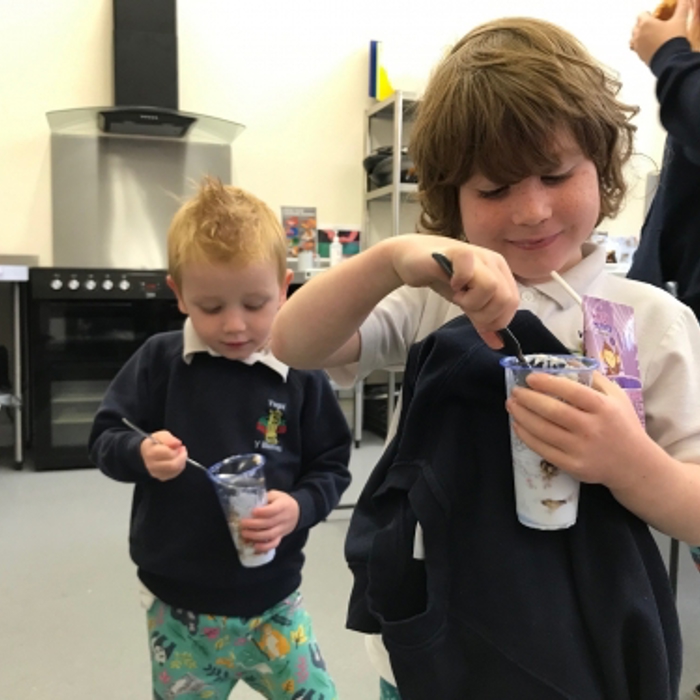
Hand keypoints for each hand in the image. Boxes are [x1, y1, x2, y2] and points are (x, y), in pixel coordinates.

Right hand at [140, 430, 187, 480]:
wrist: (146, 452)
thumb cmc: (155, 443)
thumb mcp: (161, 435)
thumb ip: (168, 438)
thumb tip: (177, 444)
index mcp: (150, 453)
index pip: (168, 454)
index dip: (176, 449)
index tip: (179, 445)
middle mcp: (152, 465)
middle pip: (173, 465)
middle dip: (182, 457)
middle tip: (182, 450)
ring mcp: (156, 473)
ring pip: (175, 470)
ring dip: (182, 461)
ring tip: (180, 454)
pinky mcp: (161, 477)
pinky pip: (174, 474)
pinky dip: (179, 467)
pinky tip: (178, 460)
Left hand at [238, 490, 299, 552]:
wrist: (297, 512)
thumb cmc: (282, 502)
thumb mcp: (276, 495)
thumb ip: (265, 497)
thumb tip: (250, 502)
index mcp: (283, 505)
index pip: (273, 510)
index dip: (262, 512)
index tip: (252, 511)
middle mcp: (283, 518)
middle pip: (269, 523)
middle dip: (254, 524)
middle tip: (243, 523)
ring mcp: (282, 529)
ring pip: (270, 535)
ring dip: (256, 536)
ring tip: (244, 534)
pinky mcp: (281, 537)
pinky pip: (273, 544)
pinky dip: (264, 547)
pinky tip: (255, 547)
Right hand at [389, 234, 519, 348]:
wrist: (415, 258)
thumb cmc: (443, 277)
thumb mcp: (468, 303)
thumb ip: (483, 321)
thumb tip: (498, 344)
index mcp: (500, 272)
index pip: (513, 303)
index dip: (496, 319)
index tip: (476, 318)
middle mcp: (492, 262)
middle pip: (505, 299)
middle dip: (484, 314)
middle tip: (465, 307)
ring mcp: (477, 255)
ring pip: (492, 288)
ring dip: (471, 301)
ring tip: (457, 295)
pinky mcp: (458, 252)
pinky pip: (469, 270)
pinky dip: (460, 283)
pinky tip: (452, 283)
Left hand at [505, 371, 652, 490]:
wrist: (634, 464)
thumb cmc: (622, 425)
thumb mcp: (616, 397)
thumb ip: (594, 379)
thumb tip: (566, 362)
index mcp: (603, 408)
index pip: (572, 392)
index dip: (548, 383)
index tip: (530, 378)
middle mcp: (591, 428)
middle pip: (553, 411)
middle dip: (528, 399)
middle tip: (515, 391)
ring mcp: (581, 449)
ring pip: (543, 430)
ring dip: (522, 416)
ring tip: (511, 404)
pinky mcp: (572, 466)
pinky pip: (542, 449)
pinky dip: (526, 436)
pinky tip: (518, 425)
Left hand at [630, 0, 692, 63]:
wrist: (671, 60)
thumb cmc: (673, 39)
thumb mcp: (679, 20)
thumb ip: (680, 8)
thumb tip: (682, 1)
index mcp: (645, 23)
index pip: (641, 14)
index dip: (648, 14)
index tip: (655, 16)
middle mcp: (638, 35)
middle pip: (636, 26)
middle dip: (643, 25)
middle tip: (653, 26)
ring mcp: (637, 46)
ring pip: (633, 38)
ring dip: (639, 36)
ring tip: (649, 36)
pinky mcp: (639, 56)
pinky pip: (636, 49)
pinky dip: (641, 46)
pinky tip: (650, 46)